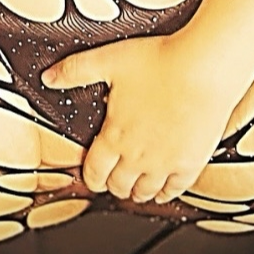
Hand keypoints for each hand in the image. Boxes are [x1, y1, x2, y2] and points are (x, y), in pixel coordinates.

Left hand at [41, 28, 232, 204]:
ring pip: (145, 192)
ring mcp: (165, 163)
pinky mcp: (191, 162)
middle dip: (113, 185)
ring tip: (136, 189)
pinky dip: (166, 193)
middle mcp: (137, 156)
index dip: (91, 176)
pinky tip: (165, 190)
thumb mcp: (108, 60)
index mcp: (114, 136)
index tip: (93, 175)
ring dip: (137, 192)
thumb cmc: (161, 62)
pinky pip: (175, 190)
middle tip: (114, 180)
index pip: (94, 171)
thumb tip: (49, 77)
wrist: (205, 68)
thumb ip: (75, 70)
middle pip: (119, 186)